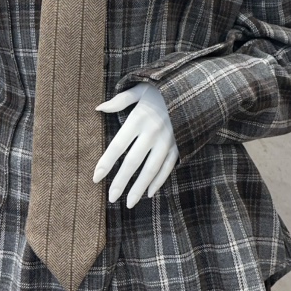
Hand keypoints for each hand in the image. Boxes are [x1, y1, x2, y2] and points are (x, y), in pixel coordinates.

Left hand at [94, 82, 178, 208]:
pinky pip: (168, 167)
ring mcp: (167, 140)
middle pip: (133, 162)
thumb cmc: (162, 88)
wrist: (195, 87)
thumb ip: (120, 101)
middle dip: (121, 182)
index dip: (106, 163)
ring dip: (139, 187)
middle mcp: (152, 132)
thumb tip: (99, 108)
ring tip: (129, 203)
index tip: (95, 178)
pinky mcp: (179, 145)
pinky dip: (159, 181)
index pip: (118, 145)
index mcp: (139, 118)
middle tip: (111, 198)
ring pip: (151, 169)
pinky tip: (149, 193)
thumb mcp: (140, 88)